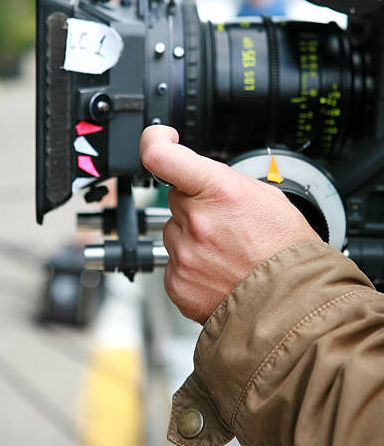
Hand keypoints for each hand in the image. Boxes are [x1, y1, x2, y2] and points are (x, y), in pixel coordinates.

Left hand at [140, 125, 319, 324]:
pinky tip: (217, 272)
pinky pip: (173, 264)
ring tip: (225, 253)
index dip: (154, 141)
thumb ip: (226, 182)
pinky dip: (190, 267)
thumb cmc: (287, 253)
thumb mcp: (268, 198)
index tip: (160, 141)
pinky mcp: (177, 283)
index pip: (161, 156)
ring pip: (174, 233)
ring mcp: (184, 254)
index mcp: (219, 191)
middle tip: (224, 224)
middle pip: (175, 199)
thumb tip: (203, 177)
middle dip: (194, 206)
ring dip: (192, 238)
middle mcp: (197, 221)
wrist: (293, 305)